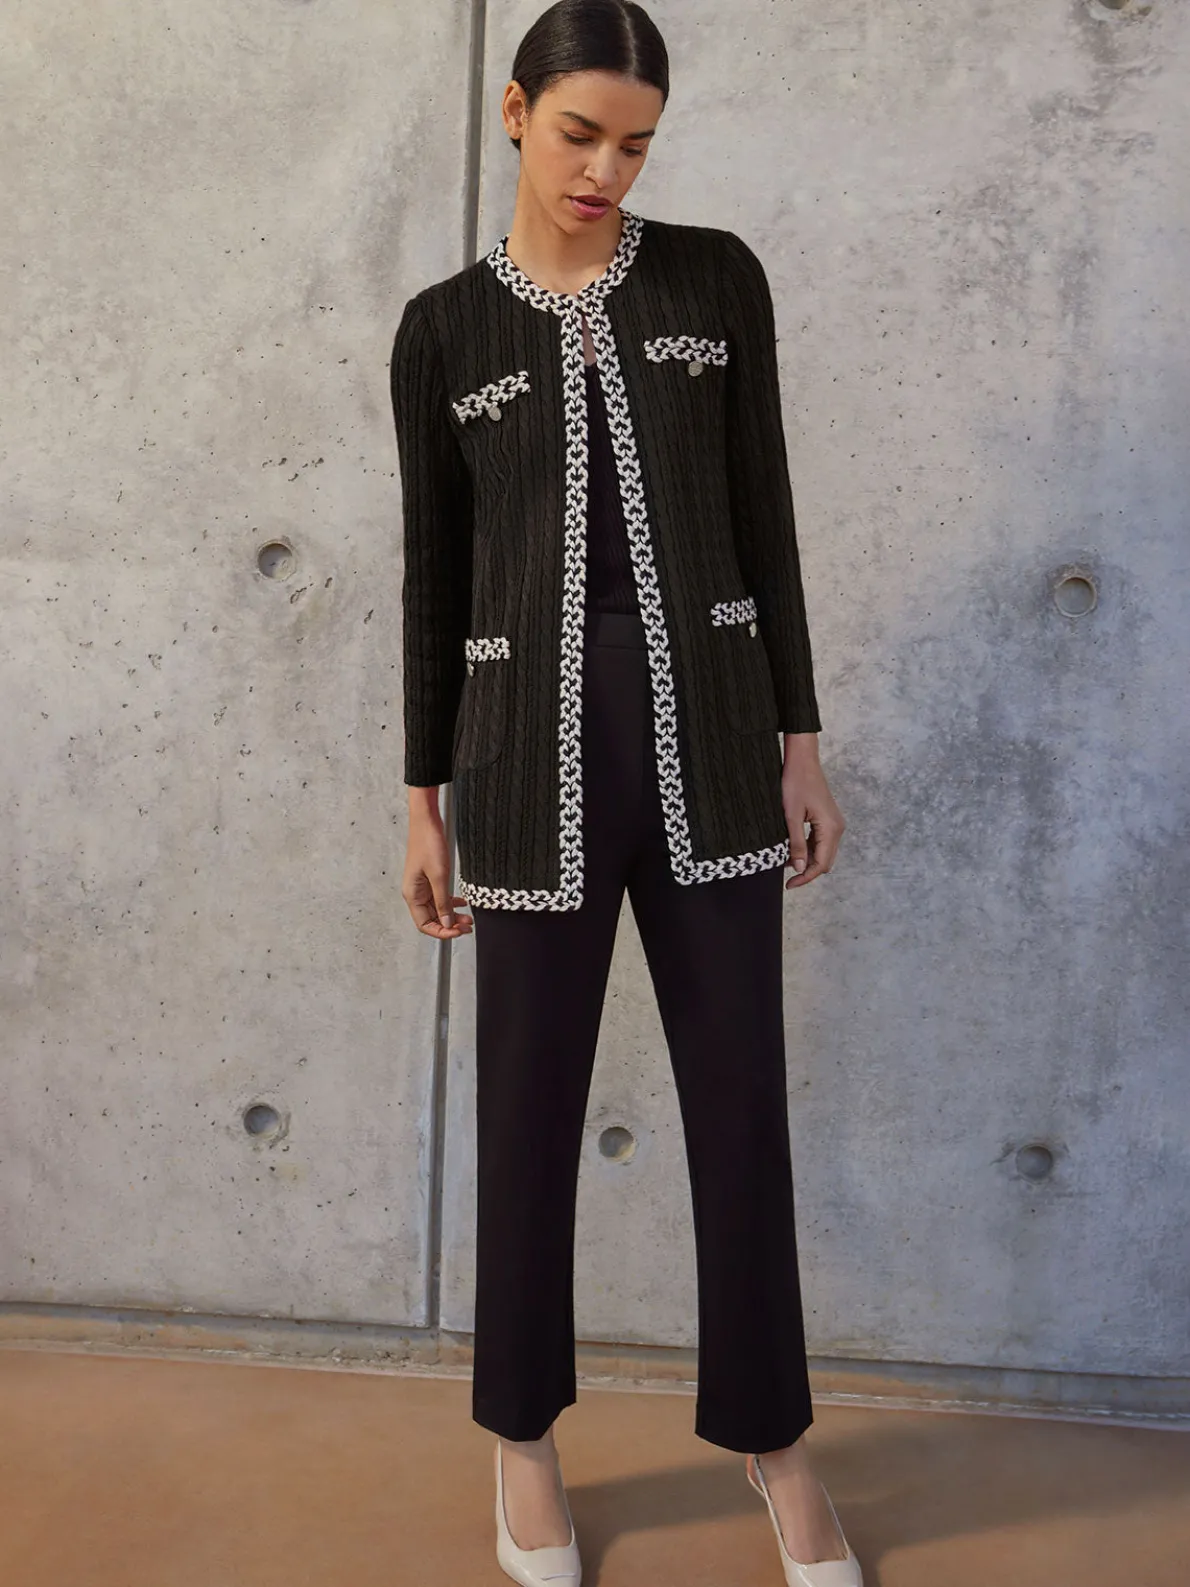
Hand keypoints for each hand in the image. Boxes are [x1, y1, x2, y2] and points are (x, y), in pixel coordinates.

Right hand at [403, 787, 473, 936]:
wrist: (426, 821)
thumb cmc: (428, 844)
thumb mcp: (439, 876)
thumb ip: (442, 901)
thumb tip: (446, 923)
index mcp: (412, 895)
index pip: (424, 925)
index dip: (441, 932)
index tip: (458, 932)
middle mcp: (415, 893)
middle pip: (431, 919)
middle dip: (450, 924)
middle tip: (468, 926)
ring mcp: (422, 886)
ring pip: (437, 909)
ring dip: (452, 915)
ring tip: (469, 918)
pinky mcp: (429, 878)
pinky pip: (439, 897)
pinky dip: (450, 902)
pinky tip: (462, 903)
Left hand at [780, 734, 844, 888]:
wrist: (802, 760)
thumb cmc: (795, 783)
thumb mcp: (791, 816)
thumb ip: (795, 844)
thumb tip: (800, 869)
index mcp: (830, 829)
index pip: (821, 864)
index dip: (806, 877)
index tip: (789, 885)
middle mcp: (837, 828)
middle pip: (825, 861)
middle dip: (807, 871)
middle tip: (787, 879)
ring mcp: (834, 823)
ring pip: (823, 852)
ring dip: (807, 860)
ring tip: (785, 862)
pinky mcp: (828, 819)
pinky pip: (820, 841)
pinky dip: (808, 849)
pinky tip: (792, 849)